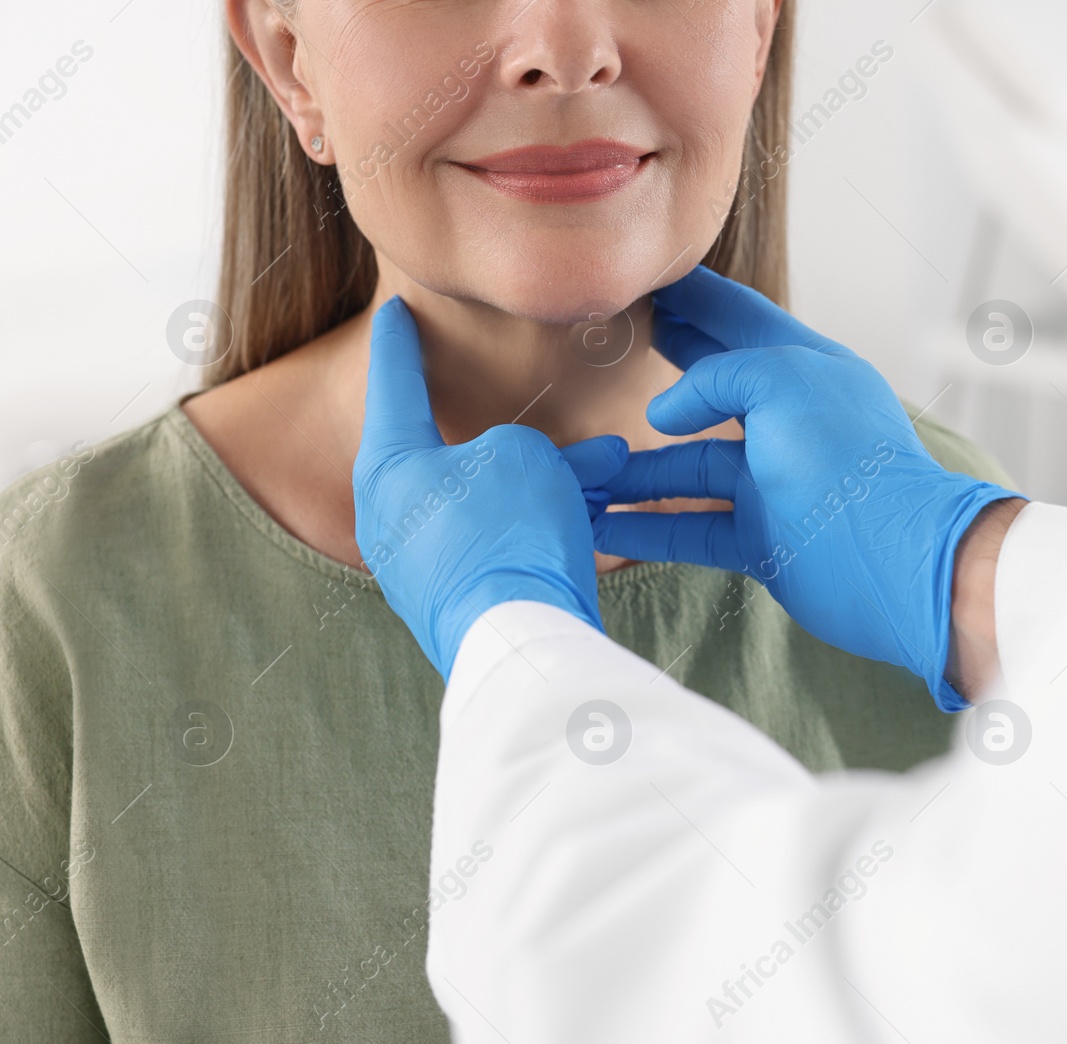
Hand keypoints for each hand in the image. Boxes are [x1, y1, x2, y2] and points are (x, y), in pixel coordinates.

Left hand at [354, 296, 627, 677]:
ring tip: (611, 471)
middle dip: (521, 439)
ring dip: (548, 483)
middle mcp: (391, 517)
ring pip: (490, 502)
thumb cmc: (507, 532)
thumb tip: (543, 470)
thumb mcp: (522, 454)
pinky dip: (541, 524)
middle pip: (456, 454)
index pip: (393, 383)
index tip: (392, 312)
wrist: (518, 640)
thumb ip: (522, 446)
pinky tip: (594, 517)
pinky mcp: (457, 602)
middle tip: (555, 414)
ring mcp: (421, 566)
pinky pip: (501, 543)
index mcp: (388, 467)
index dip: (399, 341)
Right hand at [593, 267, 1024, 710]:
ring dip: (633, 472)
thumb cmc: (848, 463)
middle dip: (658, 371)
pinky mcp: (762, 539)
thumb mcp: (783, 384)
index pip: (738, 319)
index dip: (691, 299)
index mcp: (803, 370)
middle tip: (604, 349)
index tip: (645, 280)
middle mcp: (786, 423)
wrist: (895, 564)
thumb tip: (662, 415)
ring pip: (688, 468)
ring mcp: (773, 483)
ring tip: (578, 467)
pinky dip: (646, 529)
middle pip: (708, 390)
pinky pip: (690, 528)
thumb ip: (716, 378)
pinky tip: (601, 525)